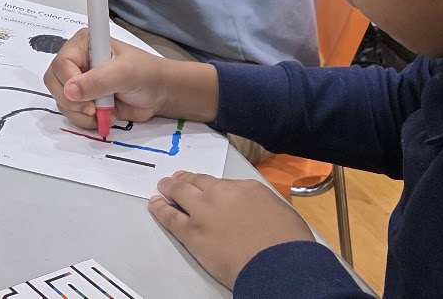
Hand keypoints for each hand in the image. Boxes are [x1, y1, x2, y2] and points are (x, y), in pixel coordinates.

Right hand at [44, 30, 179, 127]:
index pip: (61, 64)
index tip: (88, 99)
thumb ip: (97, 81)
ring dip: (81, 113)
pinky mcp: (84, 100)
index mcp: (83, 45)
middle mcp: (77, 62)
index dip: (70, 83)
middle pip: (54, 83)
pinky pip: (71, 113)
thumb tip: (70, 91)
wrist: (160, 94)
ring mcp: (79, 82)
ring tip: (105, 112)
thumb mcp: (124, 73)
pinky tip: (104, 116)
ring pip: (61, 101)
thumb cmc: (146, 74)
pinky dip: (85, 120)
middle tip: (94, 109)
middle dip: (72, 101)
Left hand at [149, 171, 314, 288]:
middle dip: (185, 179)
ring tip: (163, 186)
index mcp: (245, 187)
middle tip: (177, 178)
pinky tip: (155, 204)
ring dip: (170, 188)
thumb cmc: (287, 242)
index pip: (221, 183)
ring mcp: (203, 212)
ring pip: (180, 193)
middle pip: (197, 182)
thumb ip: (257, 205)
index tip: (203, 184)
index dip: (208, 184)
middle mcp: (221, 194)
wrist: (279, 263)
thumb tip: (248, 210)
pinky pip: (170, 218)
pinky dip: (160, 209)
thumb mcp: (278, 211)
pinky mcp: (192, 234)